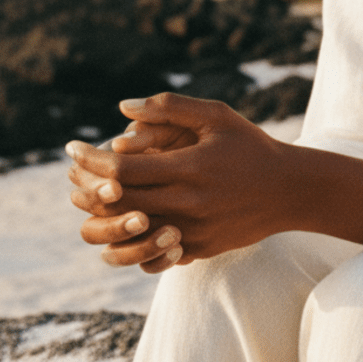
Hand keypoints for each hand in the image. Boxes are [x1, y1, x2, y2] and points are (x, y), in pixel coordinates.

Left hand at [67, 92, 296, 265]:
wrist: (290, 190)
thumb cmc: (251, 146)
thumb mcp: (217, 116)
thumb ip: (170, 108)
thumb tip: (122, 108)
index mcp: (189, 169)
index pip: (122, 170)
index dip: (90, 160)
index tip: (72, 148)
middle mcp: (187, 204)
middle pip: (119, 204)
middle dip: (88, 187)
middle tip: (73, 172)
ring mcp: (192, 231)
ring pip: (130, 232)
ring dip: (104, 216)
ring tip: (92, 196)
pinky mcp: (197, 249)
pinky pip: (151, 253)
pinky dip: (130, 239)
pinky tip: (122, 220)